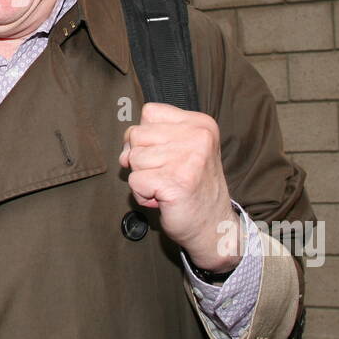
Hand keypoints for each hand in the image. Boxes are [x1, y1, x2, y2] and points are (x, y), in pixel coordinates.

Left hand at [119, 101, 241, 270]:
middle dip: (142, 159)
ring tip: (166, 187)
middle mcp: (198, 137)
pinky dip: (142, 195)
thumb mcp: (180, 150)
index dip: (145, 136)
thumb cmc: (192, 188)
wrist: (213, 226)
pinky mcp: (176, 182)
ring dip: (143, 178)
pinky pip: (135, 181)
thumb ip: (151, 139)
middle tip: (166, 175)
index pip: (150, 112)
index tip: (163, 155)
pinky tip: (163, 199)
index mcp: (200, 124)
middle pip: (137, 134)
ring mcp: (188, 158)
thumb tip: (124, 152)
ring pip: (133, 158)